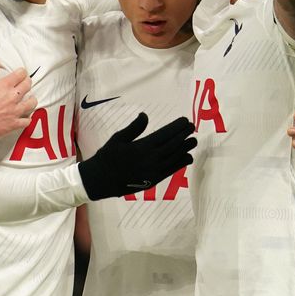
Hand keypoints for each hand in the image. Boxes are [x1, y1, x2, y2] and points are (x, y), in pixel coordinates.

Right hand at [0, 61, 36, 138]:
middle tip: (26, 83)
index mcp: (5, 85)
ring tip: (30, 99)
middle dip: (28, 82)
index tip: (22, 73)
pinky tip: (25, 117)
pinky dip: (27, 118)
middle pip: (28, 86)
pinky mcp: (14, 123)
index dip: (22, 72)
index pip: (20, 74)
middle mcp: (12, 97)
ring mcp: (15, 110)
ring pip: (32, 103)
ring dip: (32, 100)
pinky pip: (27, 121)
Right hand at [78, 113, 195, 200]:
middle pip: (173, 144)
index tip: (185, 121)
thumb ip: (134, 127)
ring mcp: (154, 171)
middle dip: (184, 135)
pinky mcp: (154, 180)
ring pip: (175, 157)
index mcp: (142, 146)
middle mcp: (151, 158)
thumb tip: (145, 115)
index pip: (165, 134)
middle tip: (192, 127)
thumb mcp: (118, 138)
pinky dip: (181, 163)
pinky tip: (187, 157)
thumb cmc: (108, 156)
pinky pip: (171, 170)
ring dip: (185, 148)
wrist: (101, 180)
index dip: (177, 127)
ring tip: (193, 141)